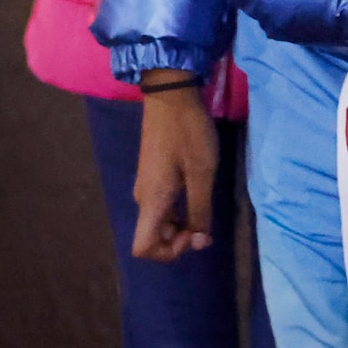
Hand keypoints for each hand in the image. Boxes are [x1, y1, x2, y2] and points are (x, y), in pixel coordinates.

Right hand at [130, 75, 218, 262]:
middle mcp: (143, 198)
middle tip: (205, 221)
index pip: (143, 248)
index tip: (193, 234)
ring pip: (158, 221)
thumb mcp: (201, 173)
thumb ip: (199, 211)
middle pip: (152, 237)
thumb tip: (199, 242)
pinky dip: (177, 209)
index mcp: (152, 201)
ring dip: (180, 223)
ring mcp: (145, 185)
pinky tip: (195, 190)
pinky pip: (160, 205)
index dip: (168, 252)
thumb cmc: (188, 132)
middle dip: (179, 238)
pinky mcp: (151, 174)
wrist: (170, 94)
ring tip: (202, 203)